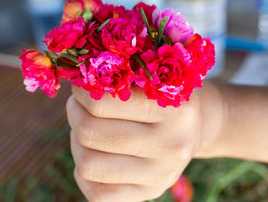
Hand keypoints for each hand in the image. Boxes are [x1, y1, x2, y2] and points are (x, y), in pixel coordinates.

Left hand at [66, 82, 224, 201]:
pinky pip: (96, 194)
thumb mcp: (154, 78)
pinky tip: (95, 154)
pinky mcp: (148, 194)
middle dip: (74, 113)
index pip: (102, 103)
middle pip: (90, 133)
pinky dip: (84, 172)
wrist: (193, 130)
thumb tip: (78, 79)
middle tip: (78, 105)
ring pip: (87, 165)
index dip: (81, 92)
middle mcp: (171, 146)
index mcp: (174, 109)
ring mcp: (160, 176)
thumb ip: (122, 77)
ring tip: (87, 128)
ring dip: (77, 143)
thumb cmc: (163, 97)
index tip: (81, 85)